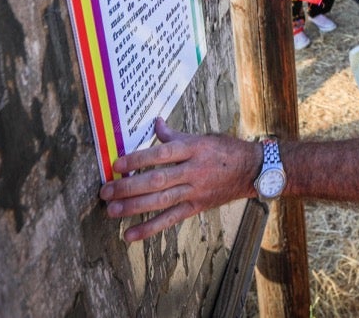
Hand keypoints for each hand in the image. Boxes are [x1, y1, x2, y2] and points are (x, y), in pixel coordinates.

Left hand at [99, 118, 257, 241]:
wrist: (252, 170)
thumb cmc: (226, 150)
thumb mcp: (202, 138)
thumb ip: (175, 134)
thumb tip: (155, 123)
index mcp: (194, 149)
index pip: (161, 154)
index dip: (138, 159)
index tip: (116, 164)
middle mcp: (194, 170)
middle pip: (158, 180)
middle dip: (129, 187)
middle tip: (106, 191)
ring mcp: (196, 191)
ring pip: (162, 201)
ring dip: (134, 207)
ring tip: (111, 210)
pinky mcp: (197, 207)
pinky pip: (171, 219)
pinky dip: (150, 228)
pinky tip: (130, 235)